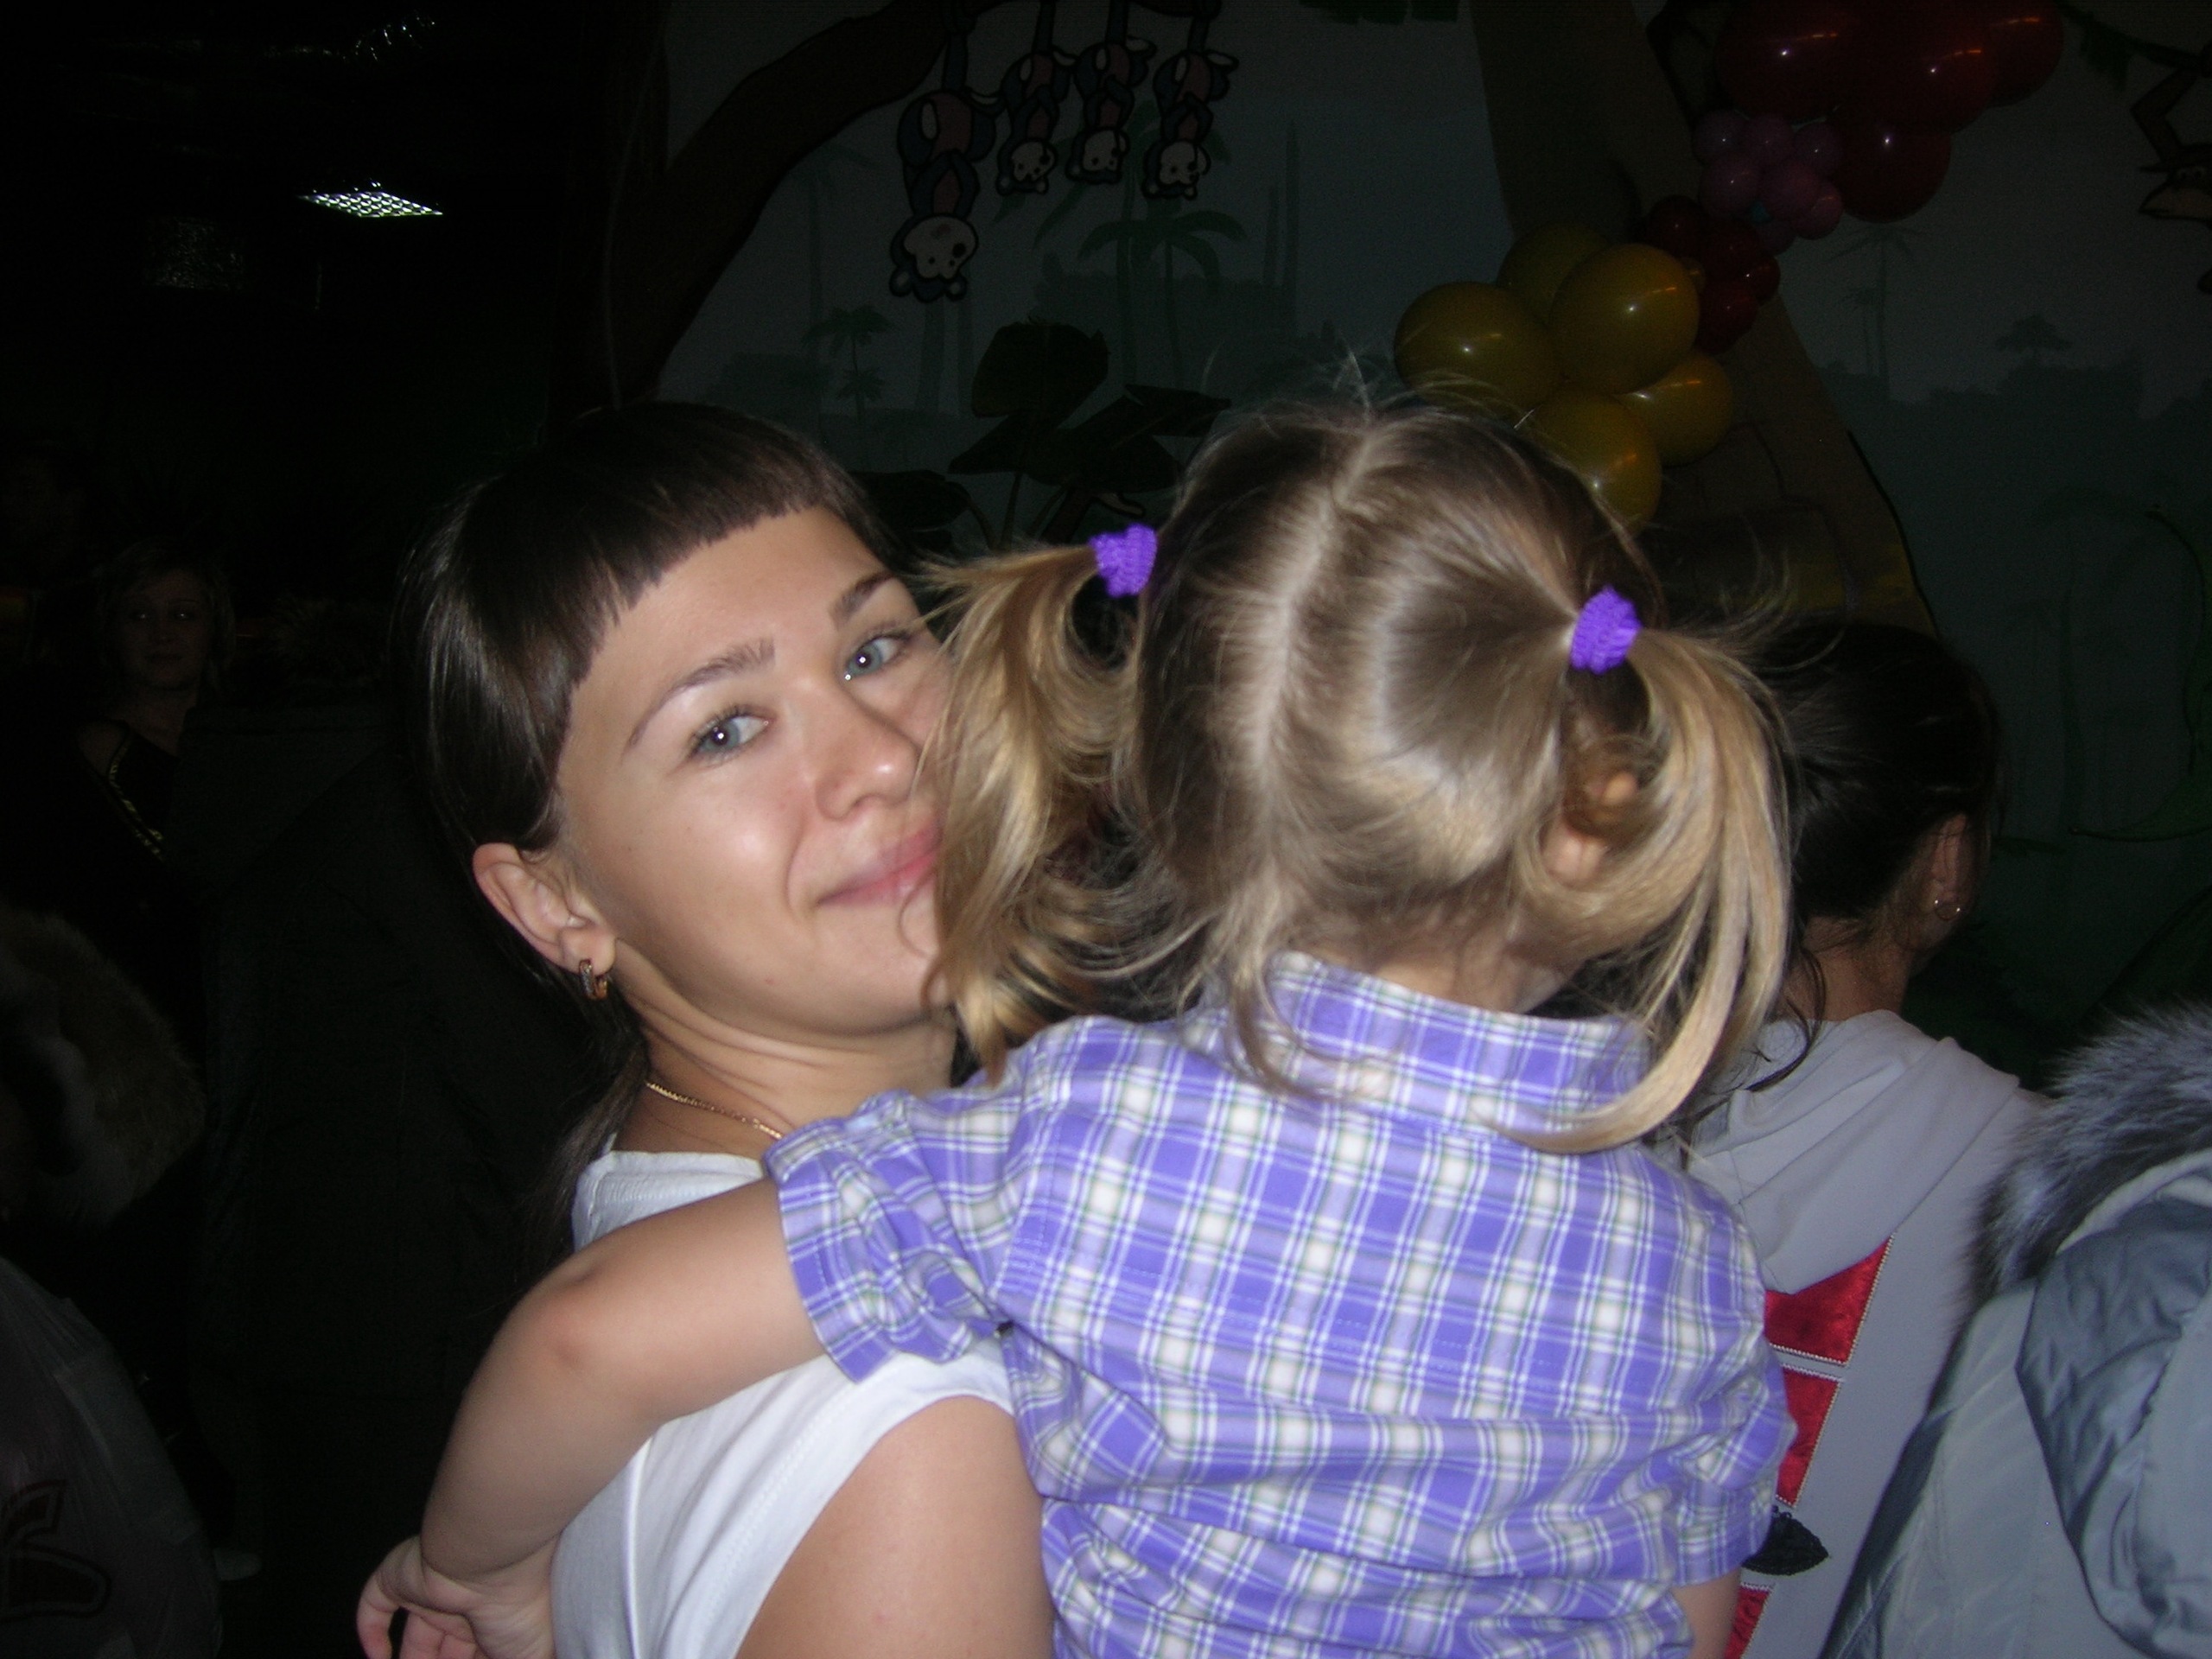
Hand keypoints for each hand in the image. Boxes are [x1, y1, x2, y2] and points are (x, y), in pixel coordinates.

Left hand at [356, 1536, 555, 1658]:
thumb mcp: (537, 1655)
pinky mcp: (399, 1579)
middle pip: (446, 1649)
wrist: (491, 1557)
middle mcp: (465, 1605)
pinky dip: (370, 1632)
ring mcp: (431, 1591)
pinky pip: (375, 1605)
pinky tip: (375, 1658)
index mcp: (497, 1620)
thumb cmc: (521, 1606)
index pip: (478, 1653)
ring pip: (414, 1634)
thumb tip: (558, 1658)